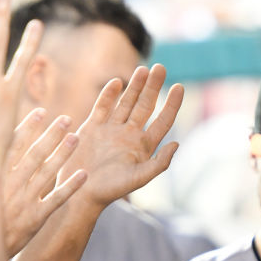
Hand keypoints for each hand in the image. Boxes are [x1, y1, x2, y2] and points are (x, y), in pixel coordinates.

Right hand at [0, 109, 87, 255]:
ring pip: (47, 173)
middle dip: (51, 135)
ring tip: (76, 138)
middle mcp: (10, 185)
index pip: (13, 145)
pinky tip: (83, 174)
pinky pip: (56, 200)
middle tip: (67, 119)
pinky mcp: (35, 219)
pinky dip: (70, 187)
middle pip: (35, 154)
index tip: (42, 112)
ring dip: (63, 155)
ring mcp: (24, 201)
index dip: (29, 127)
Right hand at [62, 64, 184, 209]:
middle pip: (145, 106)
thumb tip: (177, 144)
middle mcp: (129, 135)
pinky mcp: (92, 127)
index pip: (163, 121)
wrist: (81, 192)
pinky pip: (103, 106)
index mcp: (144, 146)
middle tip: (161, 68)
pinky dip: (108, 95)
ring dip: (134, 86)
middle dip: (153, 87)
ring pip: (126, 102)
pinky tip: (116, 82)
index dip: (172, 104)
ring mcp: (111, 129)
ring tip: (143, 69)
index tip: (180, 86)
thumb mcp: (139, 178)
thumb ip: (159, 163)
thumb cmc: (111, 190)